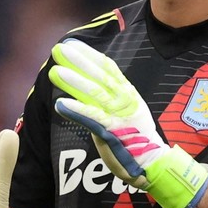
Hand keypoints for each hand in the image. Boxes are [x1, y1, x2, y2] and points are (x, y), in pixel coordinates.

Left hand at [48, 39, 207, 207]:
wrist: (153, 165)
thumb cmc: (135, 139)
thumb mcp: (123, 113)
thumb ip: (107, 100)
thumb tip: (87, 86)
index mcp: (128, 94)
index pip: (108, 69)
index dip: (89, 55)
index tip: (73, 43)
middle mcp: (124, 101)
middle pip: (99, 76)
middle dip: (79, 61)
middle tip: (59, 49)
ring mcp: (119, 116)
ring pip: (95, 94)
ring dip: (74, 82)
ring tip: (55, 71)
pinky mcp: (113, 133)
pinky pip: (93, 119)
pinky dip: (77, 110)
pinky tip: (61, 104)